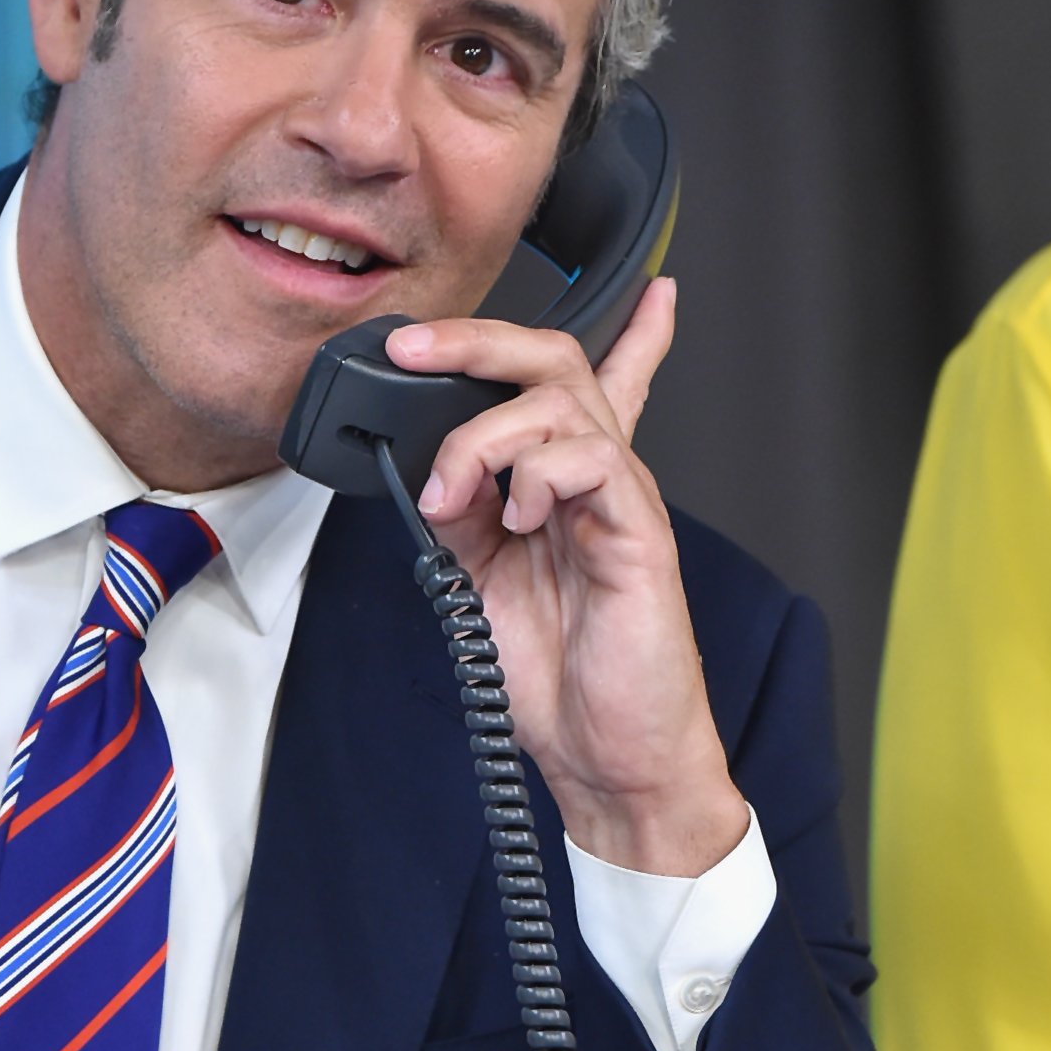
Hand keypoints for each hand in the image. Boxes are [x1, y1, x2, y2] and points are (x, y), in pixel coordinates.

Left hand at [390, 280, 748, 876]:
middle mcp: (597, 479)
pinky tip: (517, 517)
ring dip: (483, 433)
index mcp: (564, 485)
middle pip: (554, 360)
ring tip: (450, 494)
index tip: (533, 295)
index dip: (576, 323)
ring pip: (561, 399)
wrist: (610, 755)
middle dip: (475, 341)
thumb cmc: (561, 677)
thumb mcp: (480, 579)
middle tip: (412, 351)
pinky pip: (592, 457)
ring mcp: (621, 500)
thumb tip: (422, 466)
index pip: (584, 381)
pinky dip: (536, 473)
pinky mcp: (639, 532)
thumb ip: (460, 513)